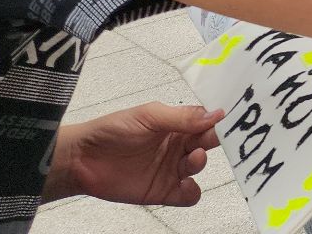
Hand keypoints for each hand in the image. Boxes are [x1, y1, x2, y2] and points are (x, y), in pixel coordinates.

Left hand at [44, 103, 222, 206]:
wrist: (82, 159)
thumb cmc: (110, 131)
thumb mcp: (149, 116)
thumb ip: (182, 117)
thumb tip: (215, 115)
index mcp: (176, 124)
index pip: (205, 122)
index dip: (218, 122)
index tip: (230, 121)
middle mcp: (176, 146)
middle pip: (208, 143)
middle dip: (216, 141)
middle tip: (215, 140)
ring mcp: (170, 169)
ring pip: (199, 168)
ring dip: (201, 163)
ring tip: (193, 158)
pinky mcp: (163, 191)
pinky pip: (188, 195)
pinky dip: (192, 192)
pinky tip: (184, 184)